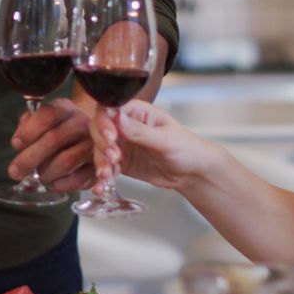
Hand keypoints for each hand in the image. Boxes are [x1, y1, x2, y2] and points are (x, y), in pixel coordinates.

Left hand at [8, 98, 96, 191]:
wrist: (91, 136)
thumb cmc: (59, 129)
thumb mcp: (42, 119)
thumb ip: (27, 126)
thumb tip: (18, 142)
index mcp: (66, 109)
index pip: (47, 115)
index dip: (28, 131)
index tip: (16, 144)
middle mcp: (83, 124)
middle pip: (53, 139)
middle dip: (29, 158)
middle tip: (14, 172)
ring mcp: (93, 145)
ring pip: (65, 161)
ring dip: (45, 172)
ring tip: (39, 175)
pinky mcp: (97, 167)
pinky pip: (77, 179)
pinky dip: (60, 184)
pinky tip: (54, 181)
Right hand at [90, 100, 226, 190]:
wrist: (193, 174)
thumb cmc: (187, 149)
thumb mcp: (165, 140)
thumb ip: (140, 131)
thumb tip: (118, 117)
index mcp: (138, 112)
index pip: (111, 109)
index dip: (105, 122)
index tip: (111, 137)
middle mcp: (127, 125)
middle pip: (100, 128)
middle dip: (102, 144)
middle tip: (113, 157)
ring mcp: (123, 144)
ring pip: (100, 148)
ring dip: (101, 161)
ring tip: (107, 174)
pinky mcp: (122, 162)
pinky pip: (106, 166)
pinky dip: (102, 175)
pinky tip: (102, 185)